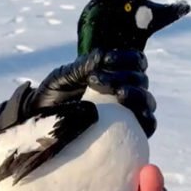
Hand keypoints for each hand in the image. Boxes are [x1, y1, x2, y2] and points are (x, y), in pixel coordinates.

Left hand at [28, 49, 156, 136]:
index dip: (127, 57)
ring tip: (117, 93)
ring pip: (147, 101)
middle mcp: (126, 92)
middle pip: (141, 80)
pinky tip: (129, 115)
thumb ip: (81, 66)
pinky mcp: (130, 134)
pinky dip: (144, 118)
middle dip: (122, 76)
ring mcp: (130, 114)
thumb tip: (102, 56)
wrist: (42, 128)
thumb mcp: (62, 78)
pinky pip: (148, 126)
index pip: (136, 61)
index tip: (106, 59)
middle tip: (95, 80)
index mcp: (115, 74)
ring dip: (136, 95)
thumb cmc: (52, 99)